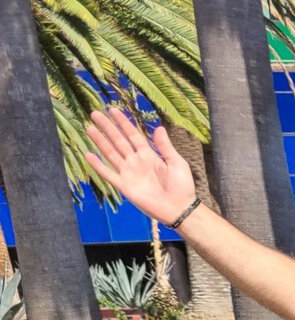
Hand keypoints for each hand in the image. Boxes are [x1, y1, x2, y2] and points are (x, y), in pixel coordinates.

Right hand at [82, 111, 196, 225]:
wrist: (179, 209)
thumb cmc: (182, 186)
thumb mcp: (177, 163)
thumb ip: (165, 147)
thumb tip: (159, 127)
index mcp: (149, 155)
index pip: (133, 135)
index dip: (123, 123)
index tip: (112, 110)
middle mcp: (136, 161)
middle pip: (118, 141)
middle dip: (107, 128)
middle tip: (95, 114)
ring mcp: (129, 173)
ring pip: (111, 154)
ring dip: (100, 142)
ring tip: (89, 128)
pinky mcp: (124, 186)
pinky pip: (108, 174)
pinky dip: (98, 165)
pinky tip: (88, 155)